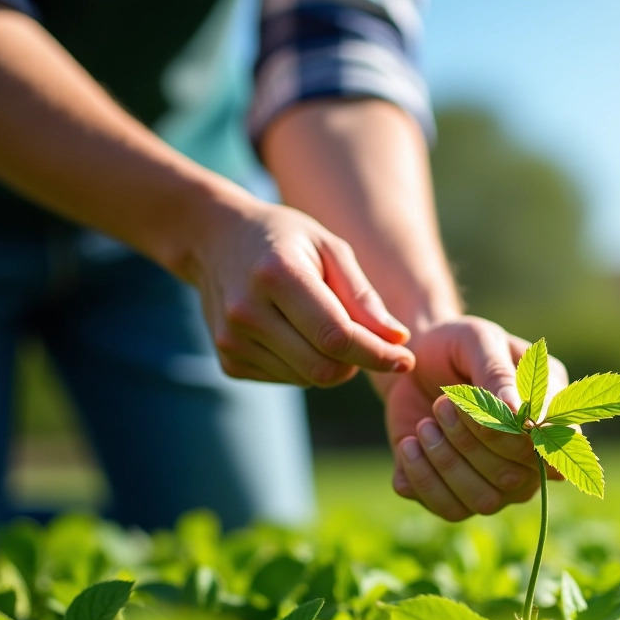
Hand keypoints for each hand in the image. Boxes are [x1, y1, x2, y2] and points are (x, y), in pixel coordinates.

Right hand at [190, 197, 415, 386]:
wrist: (215, 240)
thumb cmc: (285, 240)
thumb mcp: (330, 249)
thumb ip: (363, 296)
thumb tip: (397, 339)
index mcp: (276, 275)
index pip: (337, 336)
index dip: (376, 354)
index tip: (405, 359)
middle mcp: (247, 312)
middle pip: (324, 368)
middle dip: (357, 362)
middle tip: (367, 338)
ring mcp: (232, 341)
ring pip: (308, 378)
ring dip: (331, 362)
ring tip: (320, 321)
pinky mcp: (229, 361)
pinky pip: (288, 379)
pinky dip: (305, 364)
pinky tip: (294, 331)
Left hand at [375, 317, 567, 520]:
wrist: (413, 362)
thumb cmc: (456, 346)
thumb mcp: (476, 342)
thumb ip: (498, 373)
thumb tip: (522, 414)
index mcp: (548, 414)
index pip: (552, 449)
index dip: (520, 439)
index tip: (482, 410)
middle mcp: (529, 457)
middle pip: (514, 478)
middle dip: (471, 442)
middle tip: (442, 404)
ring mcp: (496, 482)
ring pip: (484, 500)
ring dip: (446, 462)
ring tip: (424, 425)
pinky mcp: (456, 494)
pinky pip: (448, 508)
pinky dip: (422, 479)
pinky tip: (408, 444)